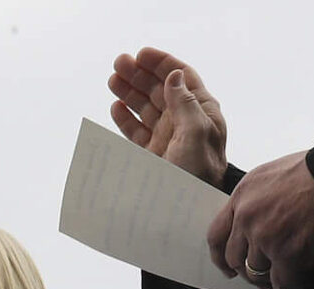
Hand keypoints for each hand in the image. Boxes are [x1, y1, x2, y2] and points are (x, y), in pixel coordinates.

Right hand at [108, 49, 226, 187]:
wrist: (188, 210)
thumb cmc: (198, 173)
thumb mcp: (196, 135)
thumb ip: (185, 104)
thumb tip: (174, 76)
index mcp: (200, 112)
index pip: (182, 78)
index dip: (162, 64)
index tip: (141, 54)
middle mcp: (183, 122)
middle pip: (160, 89)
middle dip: (140, 74)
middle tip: (119, 63)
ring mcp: (166, 138)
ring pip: (145, 107)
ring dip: (129, 91)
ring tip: (112, 79)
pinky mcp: (151, 155)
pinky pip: (136, 130)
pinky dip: (125, 118)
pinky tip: (115, 107)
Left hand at [210, 151, 313, 288]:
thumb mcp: (273, 177)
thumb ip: (257, 201)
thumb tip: (254, 225)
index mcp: (242, 196)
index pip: (216, 236)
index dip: (221, 258)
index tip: (228, 268)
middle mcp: (248, 217)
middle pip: (235, 259)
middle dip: (250, 270)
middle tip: (267, 274)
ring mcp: (266, 236)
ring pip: (257, 272)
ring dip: (275, 275)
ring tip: (295, 269)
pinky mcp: (288, 252)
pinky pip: (282, 281)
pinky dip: (295, 281)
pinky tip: (307, 273)